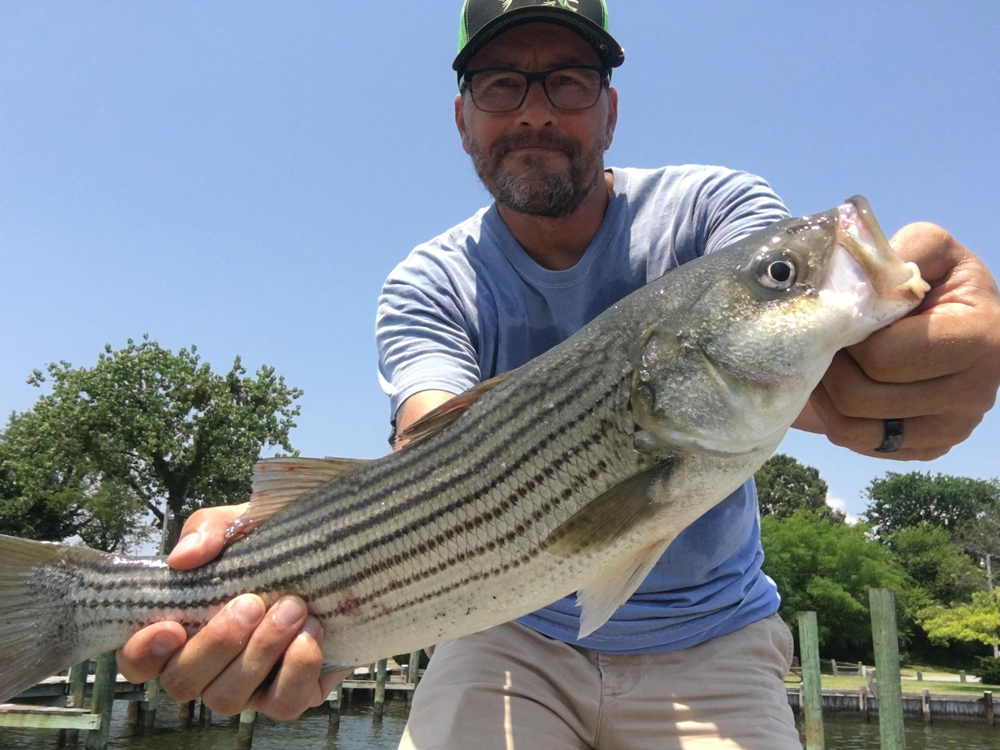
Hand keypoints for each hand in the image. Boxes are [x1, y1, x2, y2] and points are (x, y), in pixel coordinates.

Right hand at [117, 504, 351, 719]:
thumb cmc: (271, 546)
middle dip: (217, 643)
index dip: (143, 653)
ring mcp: (246, 687)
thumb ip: (207, 530)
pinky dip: (297, 670)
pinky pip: (284, 704)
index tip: (170, 627)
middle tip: (252, 603)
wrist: (333, 557)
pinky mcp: (289, 694)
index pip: (139, 660)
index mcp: (181, 629)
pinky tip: (312, 633)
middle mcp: (207, 667)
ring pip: (229, 698)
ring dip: (261, 652)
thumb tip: (184, 557)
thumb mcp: (239, 524)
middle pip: (183, 683)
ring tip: (293, 608)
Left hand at [799, 222, 999, 459]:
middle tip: (827, 340)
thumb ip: (897, 252)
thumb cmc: (932, 280)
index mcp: (979, 338)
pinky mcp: (930, 448)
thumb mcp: (927, 248)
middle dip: (831, 363)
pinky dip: (834, 415)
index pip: (880, 356)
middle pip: (860, 396)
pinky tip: (841, 385)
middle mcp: (975, 393)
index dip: (846, 335)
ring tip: (830, 359)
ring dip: (825, 391)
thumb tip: (862, 276)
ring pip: (851, 425)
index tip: (843, 314)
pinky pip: (857, 442)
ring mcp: (954, 427)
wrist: (950, 318)